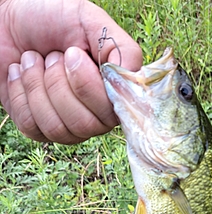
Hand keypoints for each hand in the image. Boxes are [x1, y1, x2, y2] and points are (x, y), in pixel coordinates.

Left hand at [0, 0, 142, 143]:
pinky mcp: (37, 129)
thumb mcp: (90, 21)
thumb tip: (131, 81)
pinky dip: (20, 91)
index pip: (113, 113)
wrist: (5, 20)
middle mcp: (95, 117)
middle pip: (85, 125)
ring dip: (38, 86)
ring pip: (58, 128)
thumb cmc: (50, 19)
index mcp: (113, 95)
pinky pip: (32, 125)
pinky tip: (19, 73)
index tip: (73, 53)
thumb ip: (121, 49)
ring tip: (34, 60)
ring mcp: (66, 127)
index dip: (89, 88)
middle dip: (59, 83)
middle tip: (53, 56)